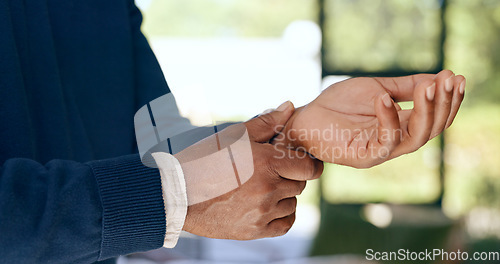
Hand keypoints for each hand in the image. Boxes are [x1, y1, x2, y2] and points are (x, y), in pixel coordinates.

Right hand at [178, 102, 322, 239]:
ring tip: (260, 188)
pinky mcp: (254, 230)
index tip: (300, 162)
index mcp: (267, 162)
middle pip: (299, 184)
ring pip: (291, 203)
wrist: (178, 193)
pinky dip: (281, 215)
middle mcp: (268, 189)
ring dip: (283, 195)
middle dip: (289, 176)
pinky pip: (284, 224)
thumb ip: (267, 122)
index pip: (309, 167)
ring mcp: (262, 212)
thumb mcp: (235, 136)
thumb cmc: (205, 160)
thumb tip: (290, 106)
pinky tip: (266, 205)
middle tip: (269, 172)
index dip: (307, 163)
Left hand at [274, 70, 464, 167]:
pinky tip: (385, 98)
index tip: (457, 76)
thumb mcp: (376, 88)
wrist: (305, 117)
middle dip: (443, 105)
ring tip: (428, 87)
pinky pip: (385, 142)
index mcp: (400, 126)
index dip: (448, 100)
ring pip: (415, 138)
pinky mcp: (362, 157)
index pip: (434, 118)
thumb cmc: (338, 104)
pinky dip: (389, 119)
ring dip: (425, 112)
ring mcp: (379, 152)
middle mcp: (394, 142)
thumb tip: (438, 77)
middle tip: (448, 81)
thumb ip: (405, 86)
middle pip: (430, 129)